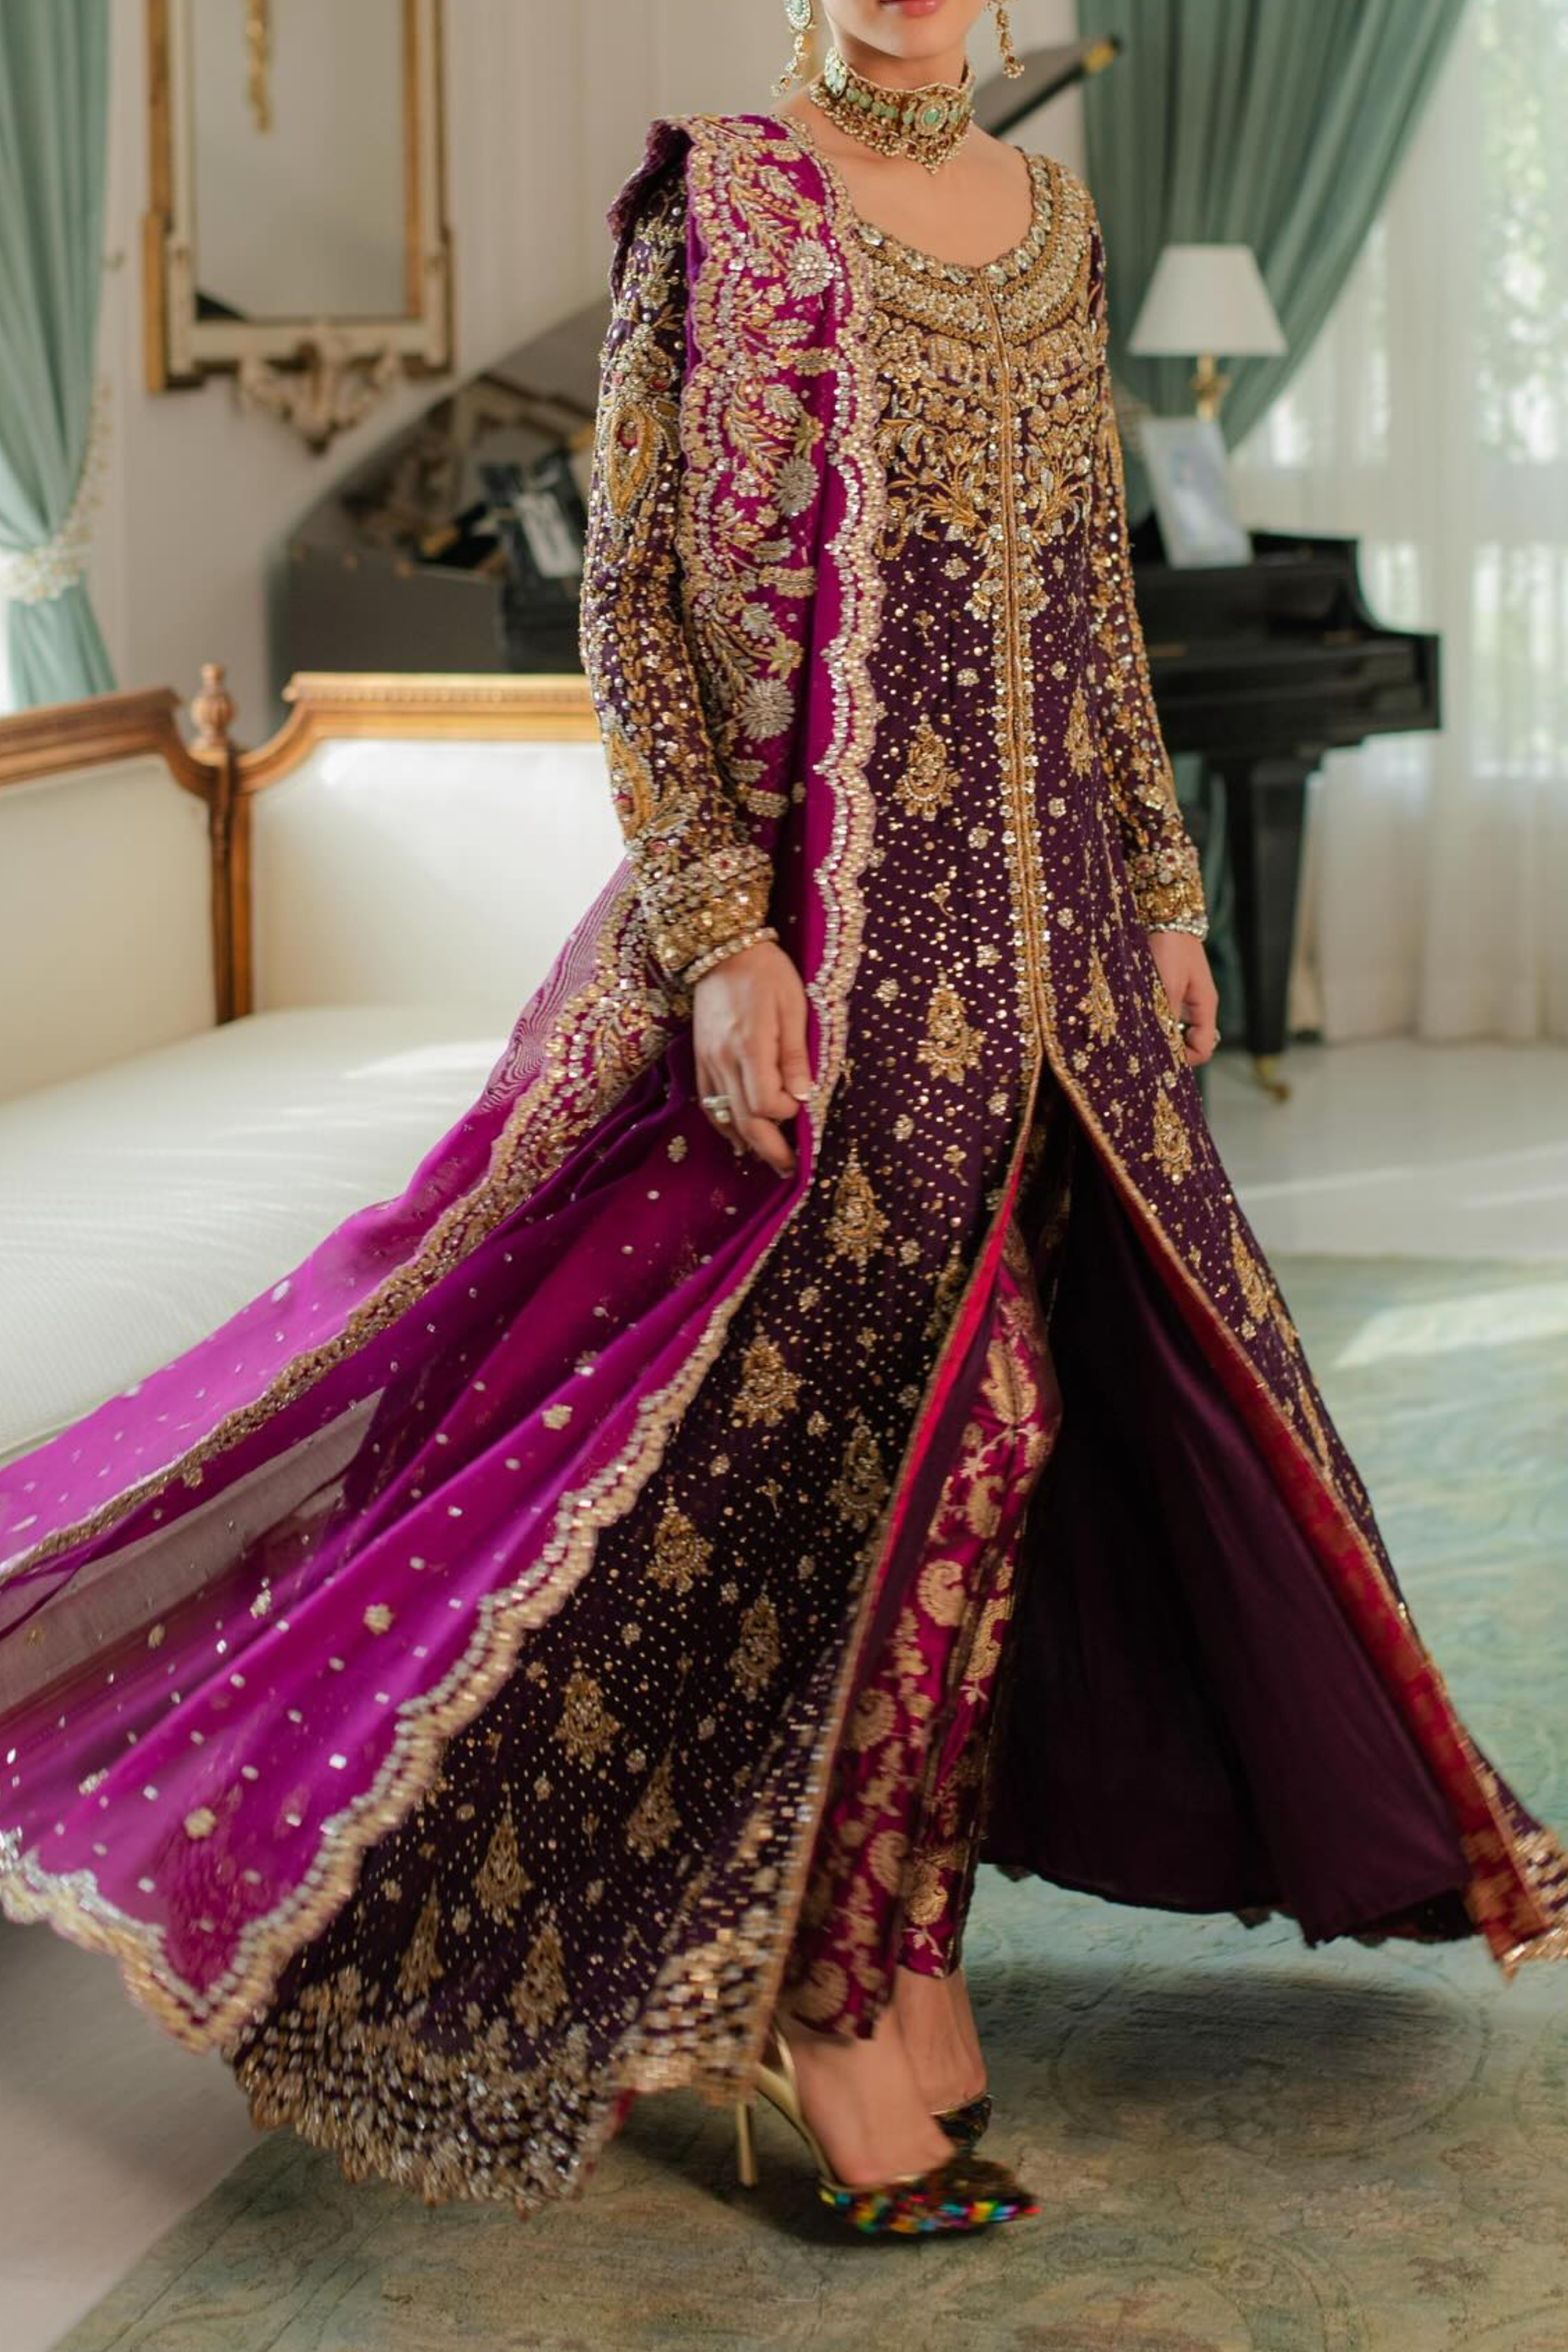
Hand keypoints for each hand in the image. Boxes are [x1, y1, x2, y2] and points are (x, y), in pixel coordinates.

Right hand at [693, 940, 811, 1176]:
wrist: (721, 948)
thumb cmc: (767, 973)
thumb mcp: (794, 1006)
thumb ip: (795, 1054)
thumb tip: (804, 1096)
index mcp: (750, 1046)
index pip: (767, 1103)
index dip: (789, 1113)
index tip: (804, 1105)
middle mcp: (723, 1059)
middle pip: (745, 1120)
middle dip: (770, 1149)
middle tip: (790, 1169)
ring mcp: (707, 1060)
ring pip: (724, 1116)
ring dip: (747, 1143)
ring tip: (769, 1160)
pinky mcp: (700, 1058)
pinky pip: (709, 1102)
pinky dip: (725, 1124)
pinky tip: (739, 1137)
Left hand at [1148, 931, 1219, 1066]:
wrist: (1164, 913)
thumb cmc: (1169, 945)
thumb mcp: (1167, 984)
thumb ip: (1167, 1015)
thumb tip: (1163, 1045)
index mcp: (1205, 1006)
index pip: (1203, 1048)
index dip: (1184, 1059)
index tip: (1160, 1055)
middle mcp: (1198, 1005)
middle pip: (1190, 1042)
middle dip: (1171, 1049)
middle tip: (1145, 1047)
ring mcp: (1186, 997)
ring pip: (1176, 1029)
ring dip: (1160, 1034)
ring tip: (1138, 1031)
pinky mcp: (1171, 988)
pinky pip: (1166, 1014)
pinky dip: (1154, 1020)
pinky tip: (1137, 1016)